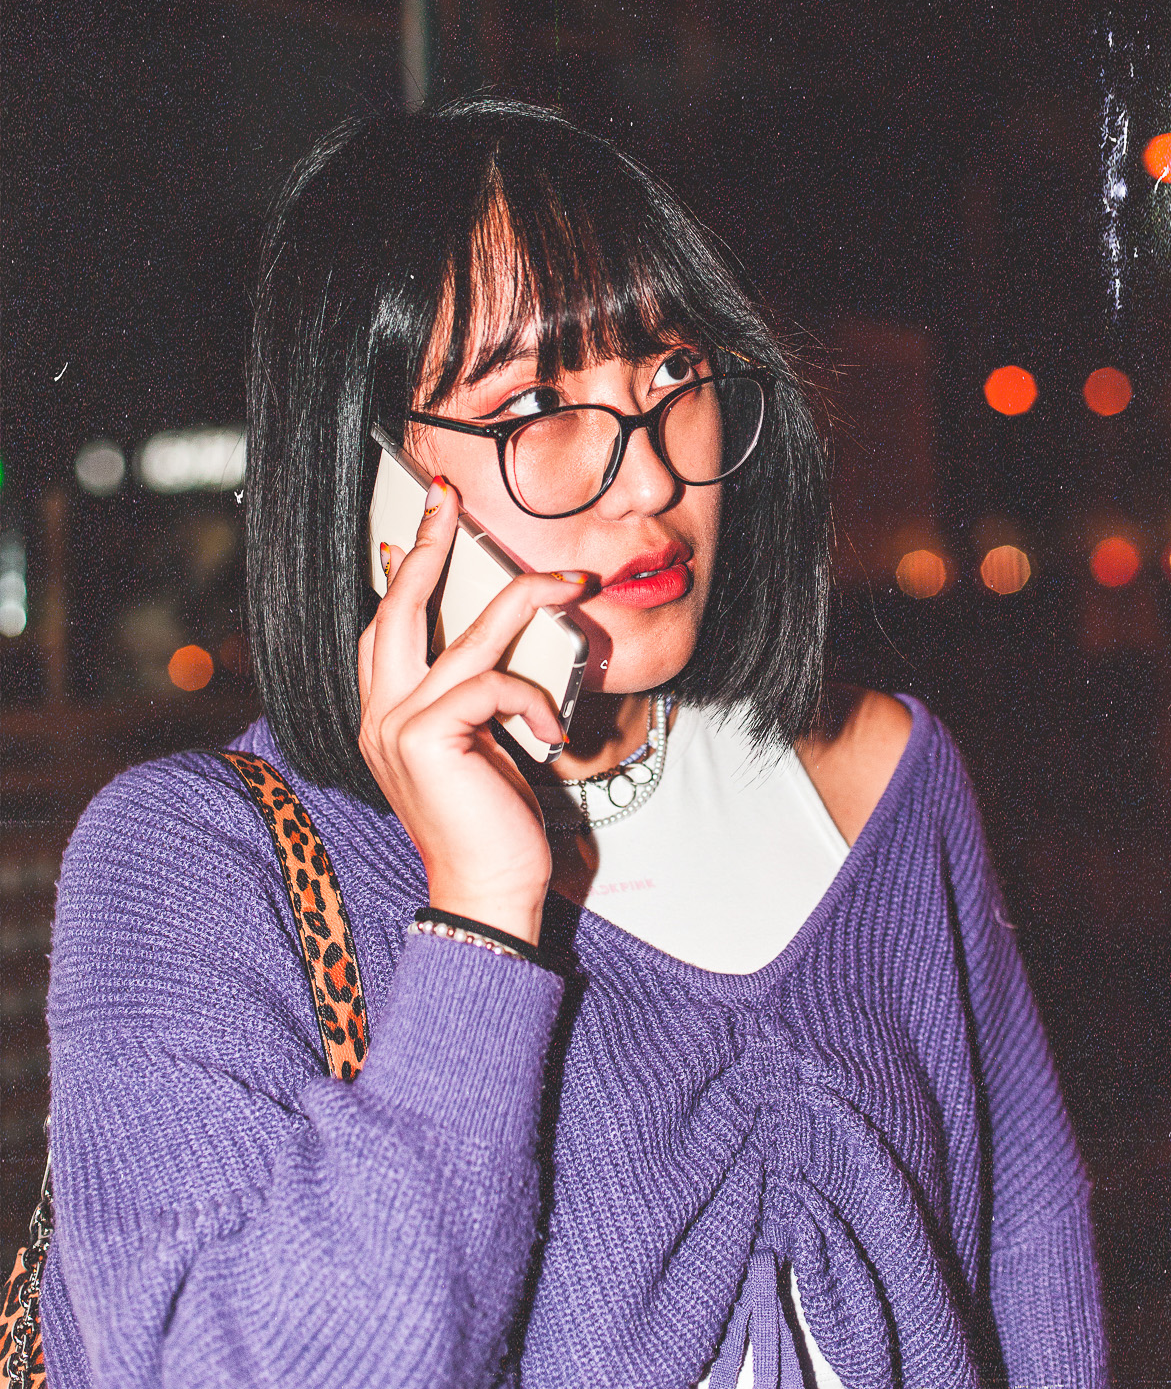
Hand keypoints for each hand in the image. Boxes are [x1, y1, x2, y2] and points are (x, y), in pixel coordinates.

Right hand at [357, 479, 586, 945]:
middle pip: (399, 607)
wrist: (488, 892)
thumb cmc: (491, 822)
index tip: (426, 520)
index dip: (404, 569)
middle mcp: (379, 713)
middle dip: (426, 545)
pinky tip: (551, 737)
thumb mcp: (480, 744)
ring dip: (525, 600)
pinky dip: (534, 700)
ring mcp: (396, 724)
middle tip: (447, 496)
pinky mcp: (427, 737)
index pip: (386, 625)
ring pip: (465, 635)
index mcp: (384, 714)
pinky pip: (494, 685)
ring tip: (572, 583)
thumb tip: (500, 641)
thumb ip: (474, 695)